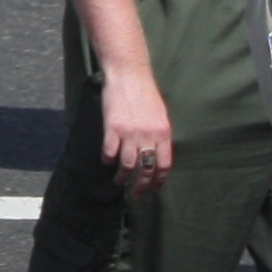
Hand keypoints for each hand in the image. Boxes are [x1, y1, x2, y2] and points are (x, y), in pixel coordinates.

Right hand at [103, 67, 172, 197]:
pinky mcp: (113, 128)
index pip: (164, 164)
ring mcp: (130, 132)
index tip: (153, 189)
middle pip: (147, 168)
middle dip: (141, 186)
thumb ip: (159, 134)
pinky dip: (108, 160)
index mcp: (164, 133)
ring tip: (119, 181)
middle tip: (137, 196)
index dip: (158, 180)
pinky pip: (110, 151)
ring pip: (128, 164)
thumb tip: (156, 153)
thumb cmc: (145, 94)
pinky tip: (107, 161)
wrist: (129, 76)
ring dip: (123, 177)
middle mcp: (149, 135)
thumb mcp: (160, 115)